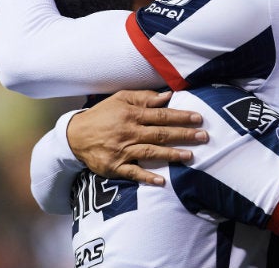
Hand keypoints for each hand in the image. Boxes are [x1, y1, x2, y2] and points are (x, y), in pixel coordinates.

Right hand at [66, 90, 207, 185]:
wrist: (75, 135)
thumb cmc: (102, 115)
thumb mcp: (120, 99)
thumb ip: (144, 98)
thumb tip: (167, 97)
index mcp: (131, 114)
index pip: (161, 115)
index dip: (180, 116)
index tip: (198, 118)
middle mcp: (129, 132)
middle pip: (160, 133)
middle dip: (183, 135)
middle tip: (203, 136)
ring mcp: (122, 150)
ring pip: (151, 152)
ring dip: (171, 154)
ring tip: (190, 156)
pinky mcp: (115, 166)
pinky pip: (133, 173)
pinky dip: (147, 177)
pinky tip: (162, 181)